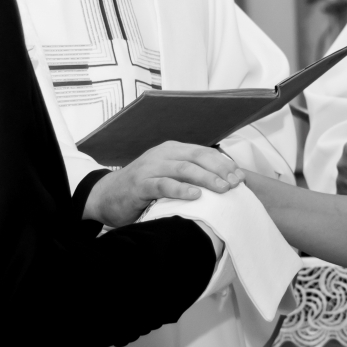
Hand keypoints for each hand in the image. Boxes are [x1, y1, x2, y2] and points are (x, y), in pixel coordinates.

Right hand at [84, 142, 242, 227]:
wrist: (105, 196)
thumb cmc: (143, 189)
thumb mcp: (168, 177)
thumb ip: (189, 176)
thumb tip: (222, 185)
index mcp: (172, 150)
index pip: (204, 152)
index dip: (224, 163)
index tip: (241, 177)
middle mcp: (162, 154)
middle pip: (197, 157)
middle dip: (220, 169)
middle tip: (236, 183)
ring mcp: (150, 168)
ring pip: (183, 168)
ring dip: (206, 178)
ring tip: (223, 188)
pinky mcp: (140, 184)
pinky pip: (163, 185)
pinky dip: (180, 189)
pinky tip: (196, 196)